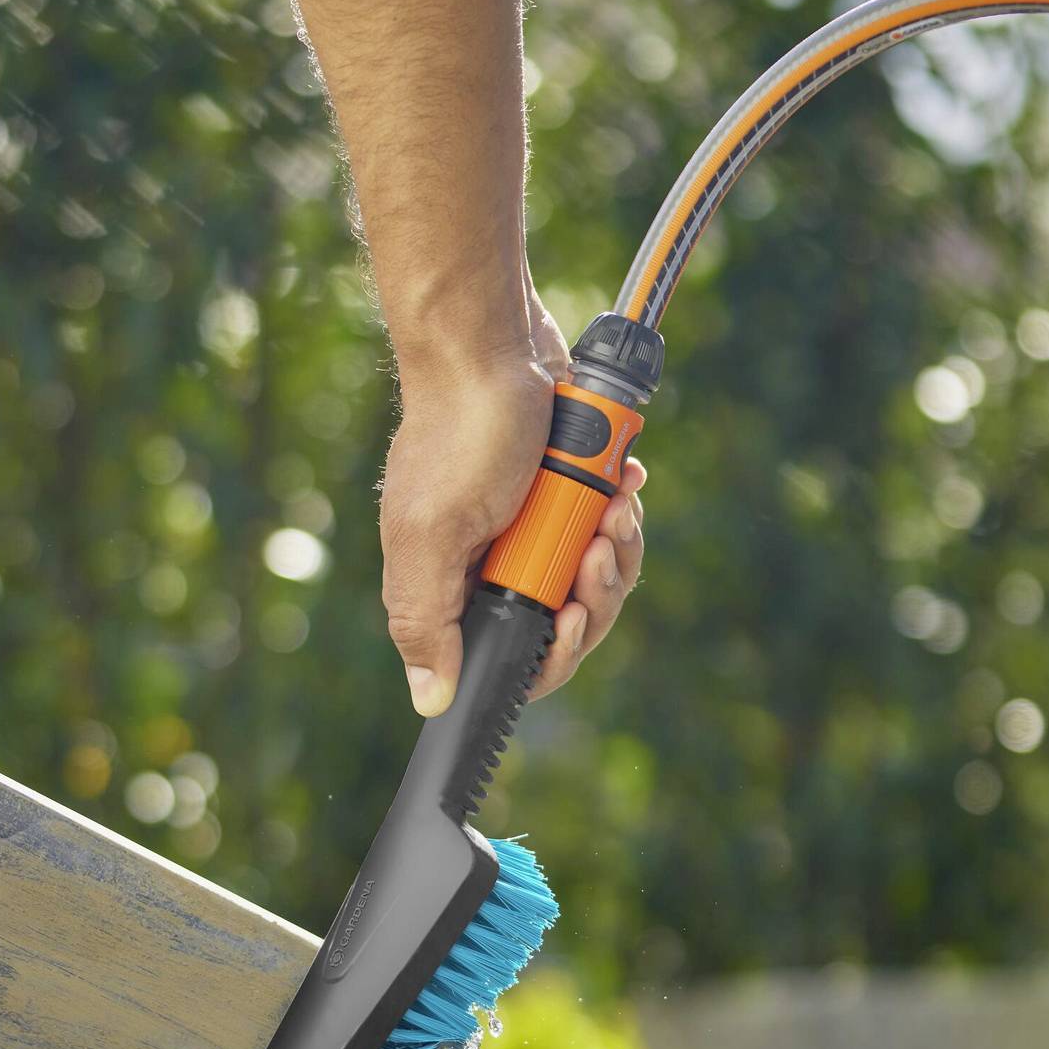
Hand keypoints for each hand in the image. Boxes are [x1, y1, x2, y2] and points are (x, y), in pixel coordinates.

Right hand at [380, 309, 646, 714]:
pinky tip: (621, 481)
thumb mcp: (431, 534)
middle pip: (571, 624)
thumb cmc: (458, 434)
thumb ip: (425, 620)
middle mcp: (498, 569)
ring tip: (612, 507)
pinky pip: (613, 529)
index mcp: (457, 590)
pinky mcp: (571, 497)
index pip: (514, 661)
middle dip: (596, 592)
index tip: (571, 620)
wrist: (493, 347)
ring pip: (600, 578)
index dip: (554, 655)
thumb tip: (428, 701)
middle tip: (594, 550)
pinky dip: (623, 509)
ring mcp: (538, 533)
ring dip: (616, 546)